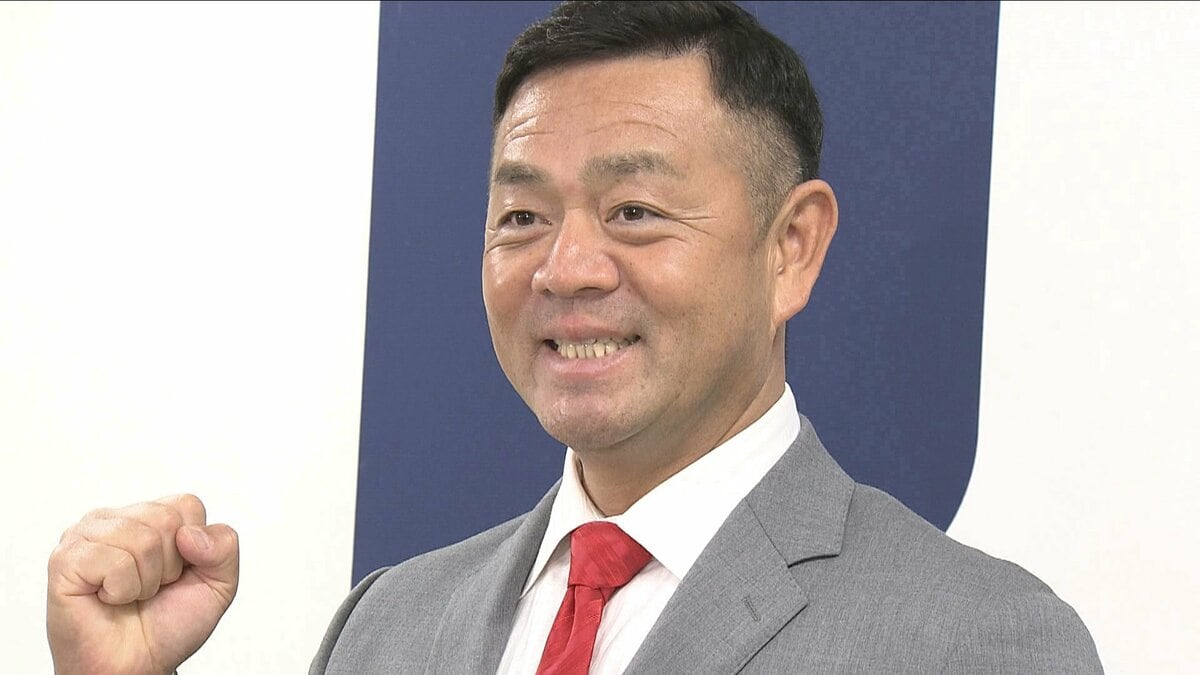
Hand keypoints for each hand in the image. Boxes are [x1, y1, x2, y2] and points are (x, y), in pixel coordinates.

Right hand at [47, 494, 238, 674]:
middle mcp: (115, 519)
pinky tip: (108, 598)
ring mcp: (85, 536)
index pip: (187, 504)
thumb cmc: (168, 624)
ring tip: (130, 595)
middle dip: (170, 566)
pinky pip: (116, 562)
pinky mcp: (65, 560)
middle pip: (166, 519)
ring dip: (146, 581)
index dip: (194, 547)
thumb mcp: (218, 584)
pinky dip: (122, 590)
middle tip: (149, 589)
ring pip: (143, 539)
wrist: (136, 666)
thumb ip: (224, 546)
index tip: (176, 574)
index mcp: (147, 516)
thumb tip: (189, 534)